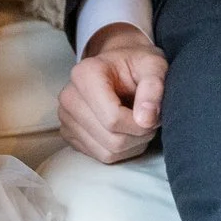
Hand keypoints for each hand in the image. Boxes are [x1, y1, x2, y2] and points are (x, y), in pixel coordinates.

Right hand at [58, 28, 166, 161]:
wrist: (119, 66)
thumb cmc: (136, 65)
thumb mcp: (154, 66)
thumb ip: (153, 89)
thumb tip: (146, 119)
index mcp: (86, 74)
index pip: (113, 119)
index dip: (140, 124)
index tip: (154, 114)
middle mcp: (69, 97)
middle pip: (111, 139)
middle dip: (138, 135)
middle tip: (150, 119)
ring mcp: (66, 118)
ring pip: (108, 152)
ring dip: (132, 145)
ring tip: (138, 123)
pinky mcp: (69, 134)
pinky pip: (101, 156)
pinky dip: (121, 150)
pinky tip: (125, 130)